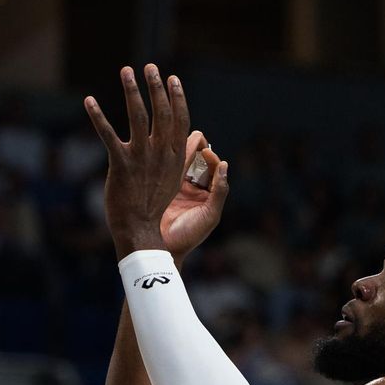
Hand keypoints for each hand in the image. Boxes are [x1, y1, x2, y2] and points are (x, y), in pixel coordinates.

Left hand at [83, 65, 191, 259]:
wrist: (139, 228)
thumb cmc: (154, 202)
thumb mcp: (174, 177)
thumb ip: (183, 153)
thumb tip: (196, 136)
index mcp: (175, 155)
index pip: (180, 119)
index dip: (177, 97)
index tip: (172, 78)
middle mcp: (161, 153)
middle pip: (161, 112)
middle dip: (156, 87)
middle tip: (150, 66)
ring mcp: (141, 158)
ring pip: (138, 117)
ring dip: (132, 91)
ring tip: (127, 70)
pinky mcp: (121, 164)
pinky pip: (107, 135)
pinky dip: (97, 116)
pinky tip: (89, 100)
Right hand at [161, 131, 229, 265]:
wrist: (163, 249)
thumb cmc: (190, 236)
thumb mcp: (210, 215)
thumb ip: (219, 191)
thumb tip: (224, 165)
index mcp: (207, 195)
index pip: (212, 170)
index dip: (211, 158)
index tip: (206, 150)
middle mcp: (192, 189)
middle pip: (196, 163)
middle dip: (196, 148)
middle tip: (193, 135)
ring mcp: (175, 188)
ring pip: (181, 164)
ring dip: (181, 150)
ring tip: (178, 136)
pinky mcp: (159, 189)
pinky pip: (165, 170)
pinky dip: (166, 158)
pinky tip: (163, 148)